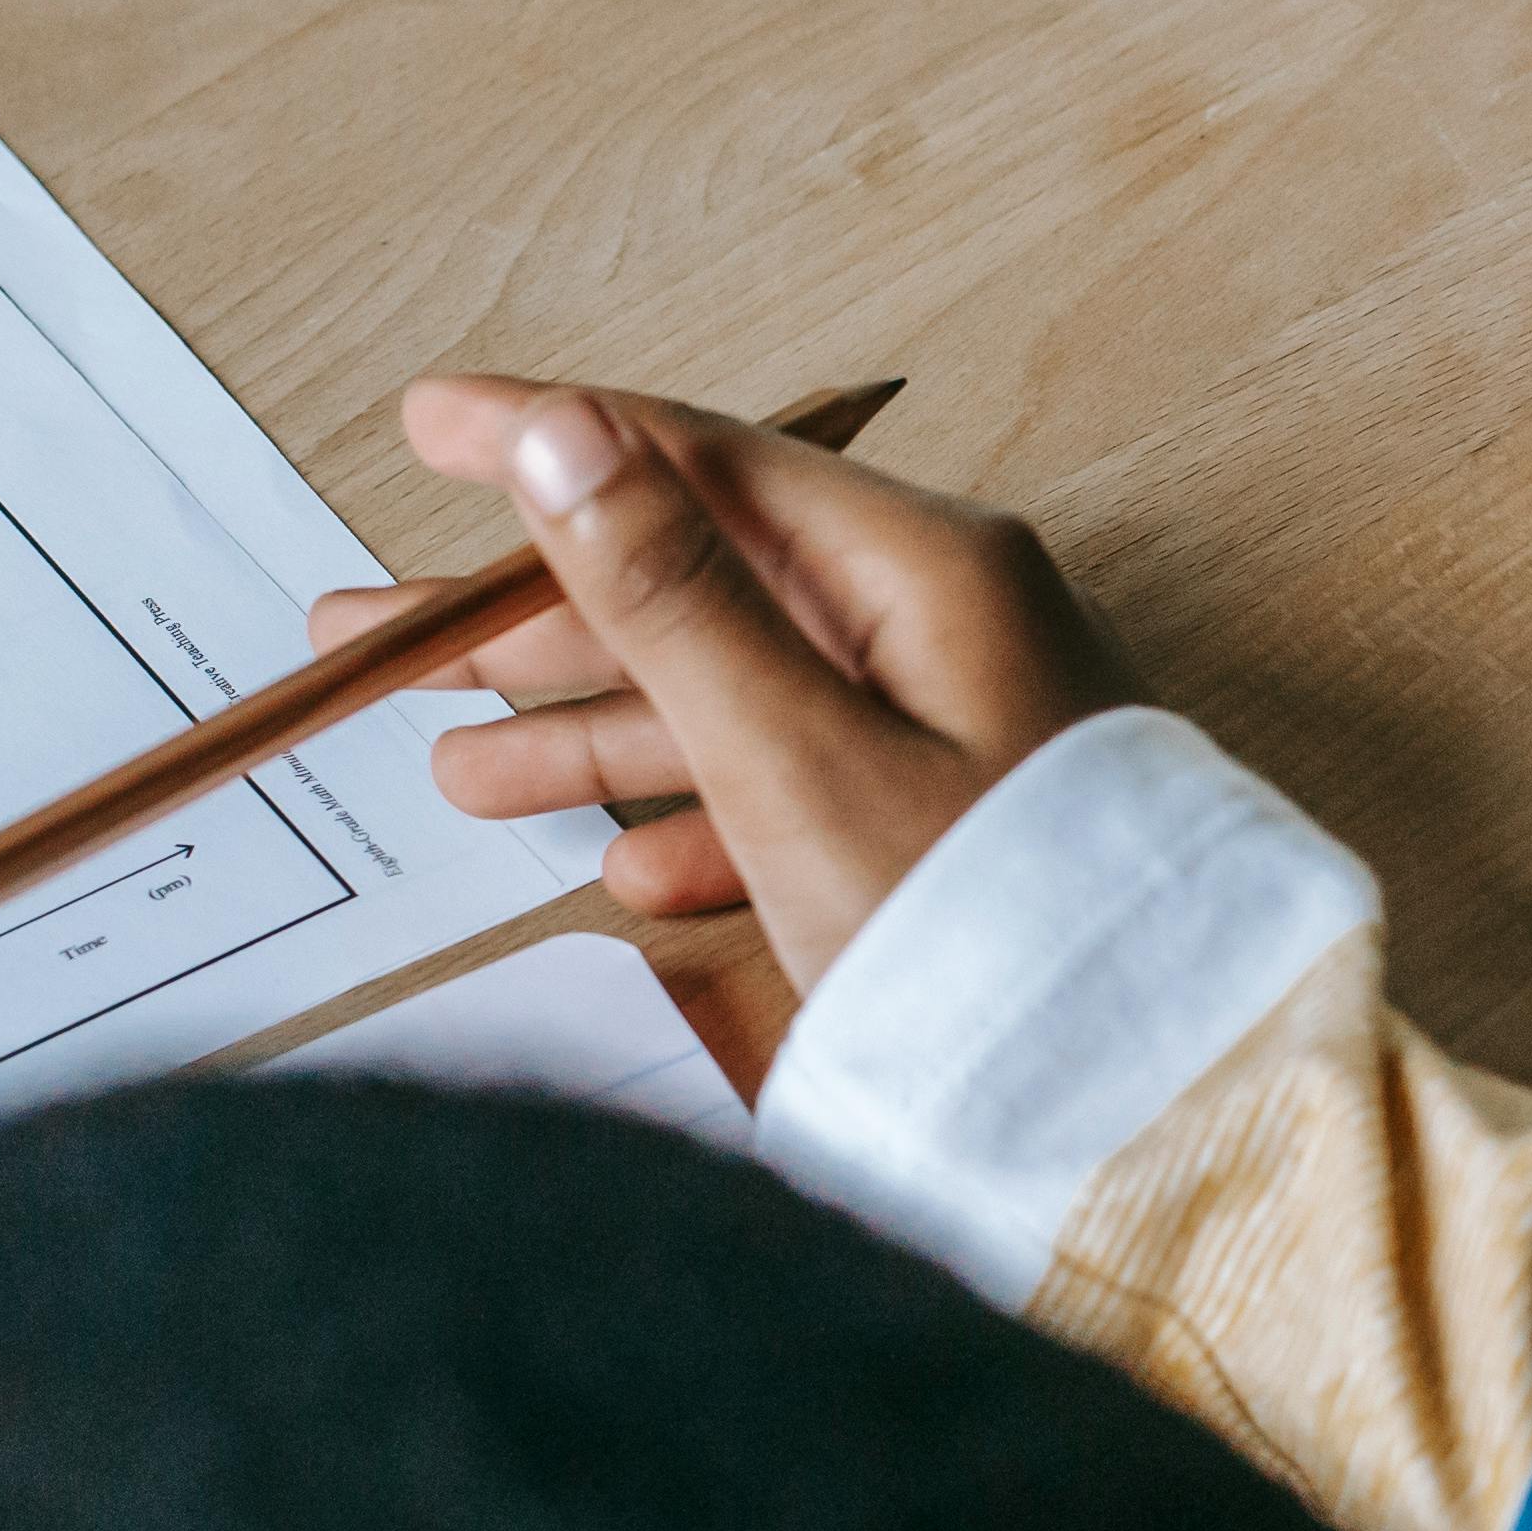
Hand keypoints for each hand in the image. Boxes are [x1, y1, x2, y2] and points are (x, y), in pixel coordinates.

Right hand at [309, 379, 1139, 990]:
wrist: (1157, 1109)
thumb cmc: (992, 930)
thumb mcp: (796, 755)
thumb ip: (671, 596)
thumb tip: (565, 436)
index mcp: (929, 574)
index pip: (702, 465)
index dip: (553, 440)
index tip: (426, 421)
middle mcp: (955, 632)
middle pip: (704, 593)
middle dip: (532, 622)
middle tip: (374, 639)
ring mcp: (966, 737)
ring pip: (742, 706)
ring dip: (595, 735)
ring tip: (457, 776)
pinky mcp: (966, 842)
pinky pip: (805, 803)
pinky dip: (704, 827)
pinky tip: (625, 872)